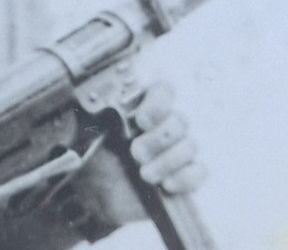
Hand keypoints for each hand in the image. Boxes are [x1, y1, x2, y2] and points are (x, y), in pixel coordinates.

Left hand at [69, 82, 206, 231]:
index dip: (158, 103)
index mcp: (142, 108)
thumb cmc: (96, 157)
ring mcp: (179, 149)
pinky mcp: (187, 173)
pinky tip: (167, 184)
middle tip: (136, 153)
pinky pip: (200, 170)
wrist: (99, 195)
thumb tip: (88, 100)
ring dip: (167, 161)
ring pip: (190, 145)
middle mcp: (165, 125)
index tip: (142, 121)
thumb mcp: (88, 133)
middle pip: (179, 121)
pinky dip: (185, 178)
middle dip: (158, 139)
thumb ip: (92, 115)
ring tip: (145, 174)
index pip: (163, 91)